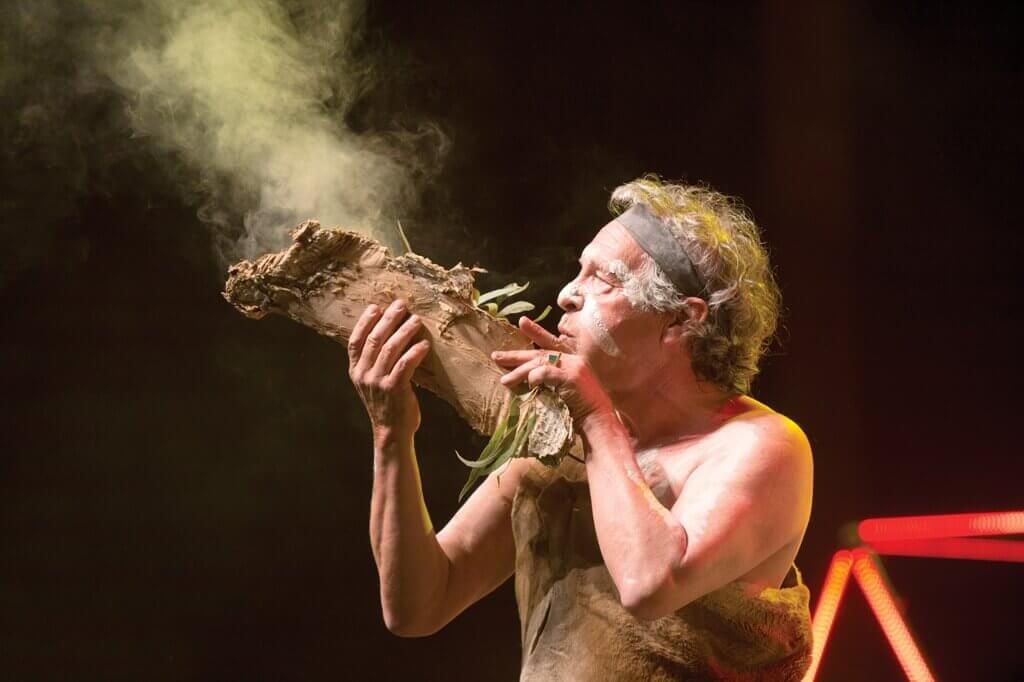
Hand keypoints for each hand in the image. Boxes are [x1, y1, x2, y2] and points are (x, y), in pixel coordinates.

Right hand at [347, 299, 430, 442]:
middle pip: (374, 339)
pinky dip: (415, 352)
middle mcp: (363, 374)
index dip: (365, 321)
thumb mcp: (372, 382)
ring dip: (405, 331)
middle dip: (389, 319)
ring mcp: (378, 382)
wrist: (391, 432)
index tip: (376, 307)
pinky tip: (424, 344)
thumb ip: (373, 361)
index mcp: (355, 370)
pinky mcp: (394, 388)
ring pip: (390, 348)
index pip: (355, 340)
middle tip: (402, 305)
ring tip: (416, 321)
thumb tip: (388, 332)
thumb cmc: (386, 403)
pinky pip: (405, 364)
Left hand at [491, 317, 612, 423]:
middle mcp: (574, 360)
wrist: (600, 421)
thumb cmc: (582, 411)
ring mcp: (574, 366)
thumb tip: (529, 380)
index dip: (535, 332)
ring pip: (540, 363)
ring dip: (519, 372)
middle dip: (516, 355)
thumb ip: (551, 382)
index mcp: (572, 362)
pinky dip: (535, 377)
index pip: (550, 345)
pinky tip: (528, 383)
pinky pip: (546, 372)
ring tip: (504, 380)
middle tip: (496, 355)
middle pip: (540, 353)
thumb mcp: (565, 392)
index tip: (521, 322)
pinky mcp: (572, 376)